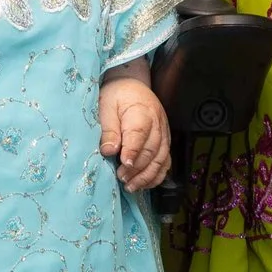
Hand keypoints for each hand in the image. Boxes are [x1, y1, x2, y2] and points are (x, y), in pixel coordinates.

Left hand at [98, 75, 172, 190]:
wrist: (131, 85)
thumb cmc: (117, 95)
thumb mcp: (106, 106)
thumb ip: (108, 129)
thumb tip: (108, 151)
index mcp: (141, 112)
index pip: (139, 134)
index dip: (133, 151)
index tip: (124, 165)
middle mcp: (157, 124)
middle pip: (151, 150)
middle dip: (137, 168)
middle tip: (121, 178)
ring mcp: (164, 133)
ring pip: (160, 159)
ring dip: (146, 175)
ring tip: (131, 186)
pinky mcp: (165, 141)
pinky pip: (166, 161)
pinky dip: (157, 175)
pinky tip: (145, 184)